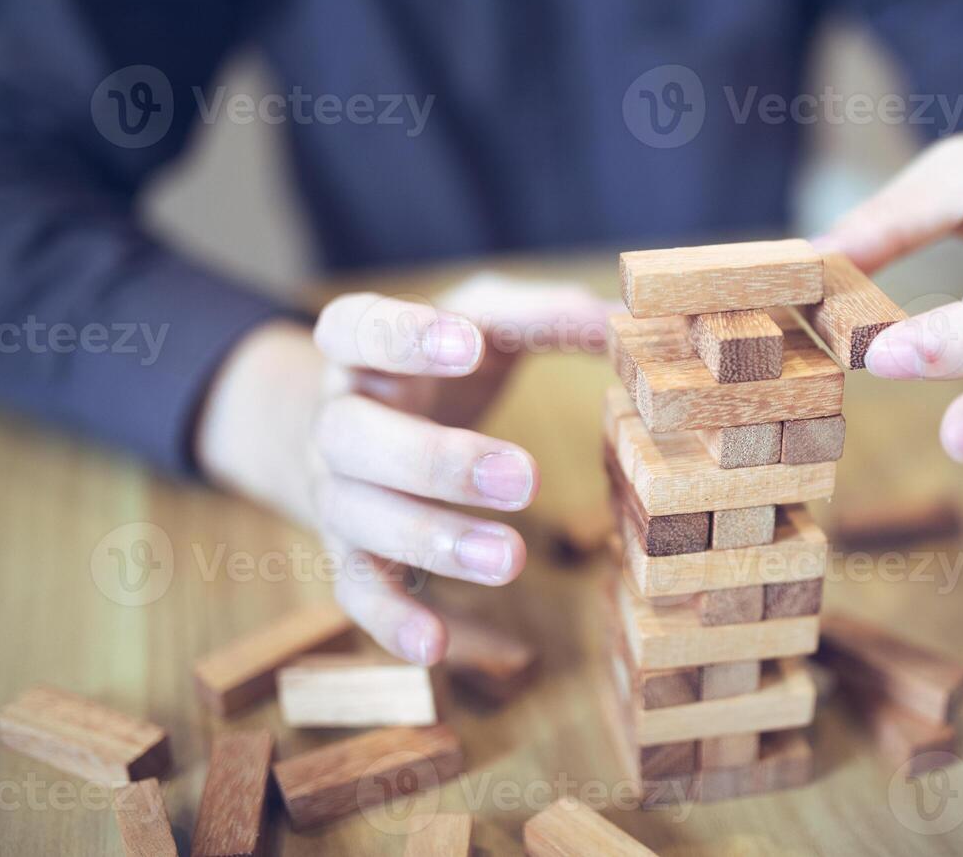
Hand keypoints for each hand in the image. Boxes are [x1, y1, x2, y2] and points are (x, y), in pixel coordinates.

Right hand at [196, 274, 610, 661]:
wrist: (373, 415)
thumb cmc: (447, 361)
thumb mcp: (489, 320)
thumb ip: (546, 316)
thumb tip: (626, 320)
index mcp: (363, 349)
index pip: (354, 327)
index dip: (401, 336)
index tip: (467, 342)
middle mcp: (336, 419)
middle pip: (354, 437)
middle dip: (435, 462)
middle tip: (520, 479)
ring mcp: (337, 491)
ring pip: (360, 519)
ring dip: (430, 542)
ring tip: (510, 560)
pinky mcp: (351, 552)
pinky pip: (360, 591)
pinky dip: (394, 621)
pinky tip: (438, 647)